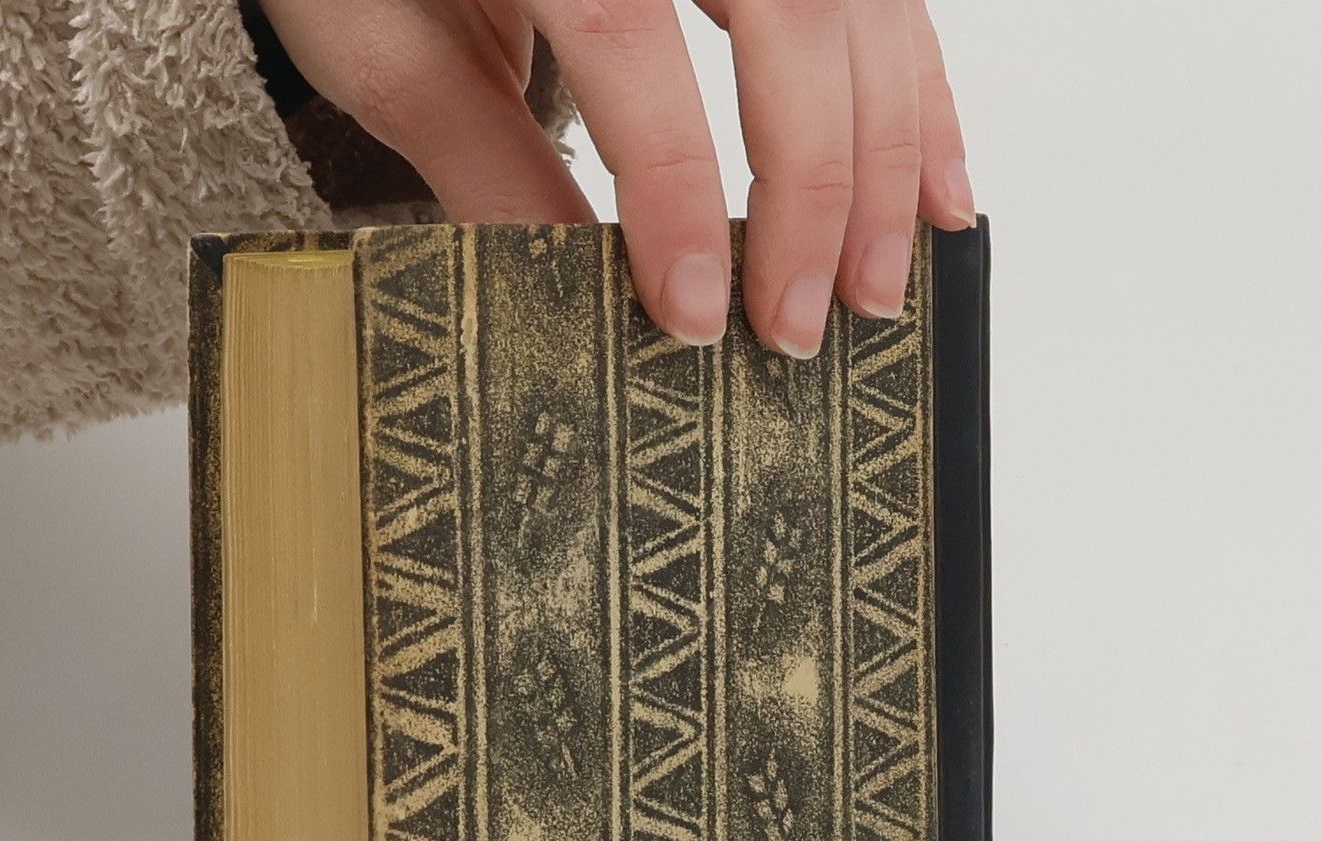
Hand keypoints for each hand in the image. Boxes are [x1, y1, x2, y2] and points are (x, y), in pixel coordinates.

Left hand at [256, 0, 972, 357]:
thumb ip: (478, 153)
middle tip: (794, 328)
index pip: (627, 35)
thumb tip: (571, 293)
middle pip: (787, 13)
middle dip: (814, 187)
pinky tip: (940, 187)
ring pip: (859, 3)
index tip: (692, 315)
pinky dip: (920, 92)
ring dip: (889, 154)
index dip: (674, 188)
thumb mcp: (381, 37)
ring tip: (877, 288)